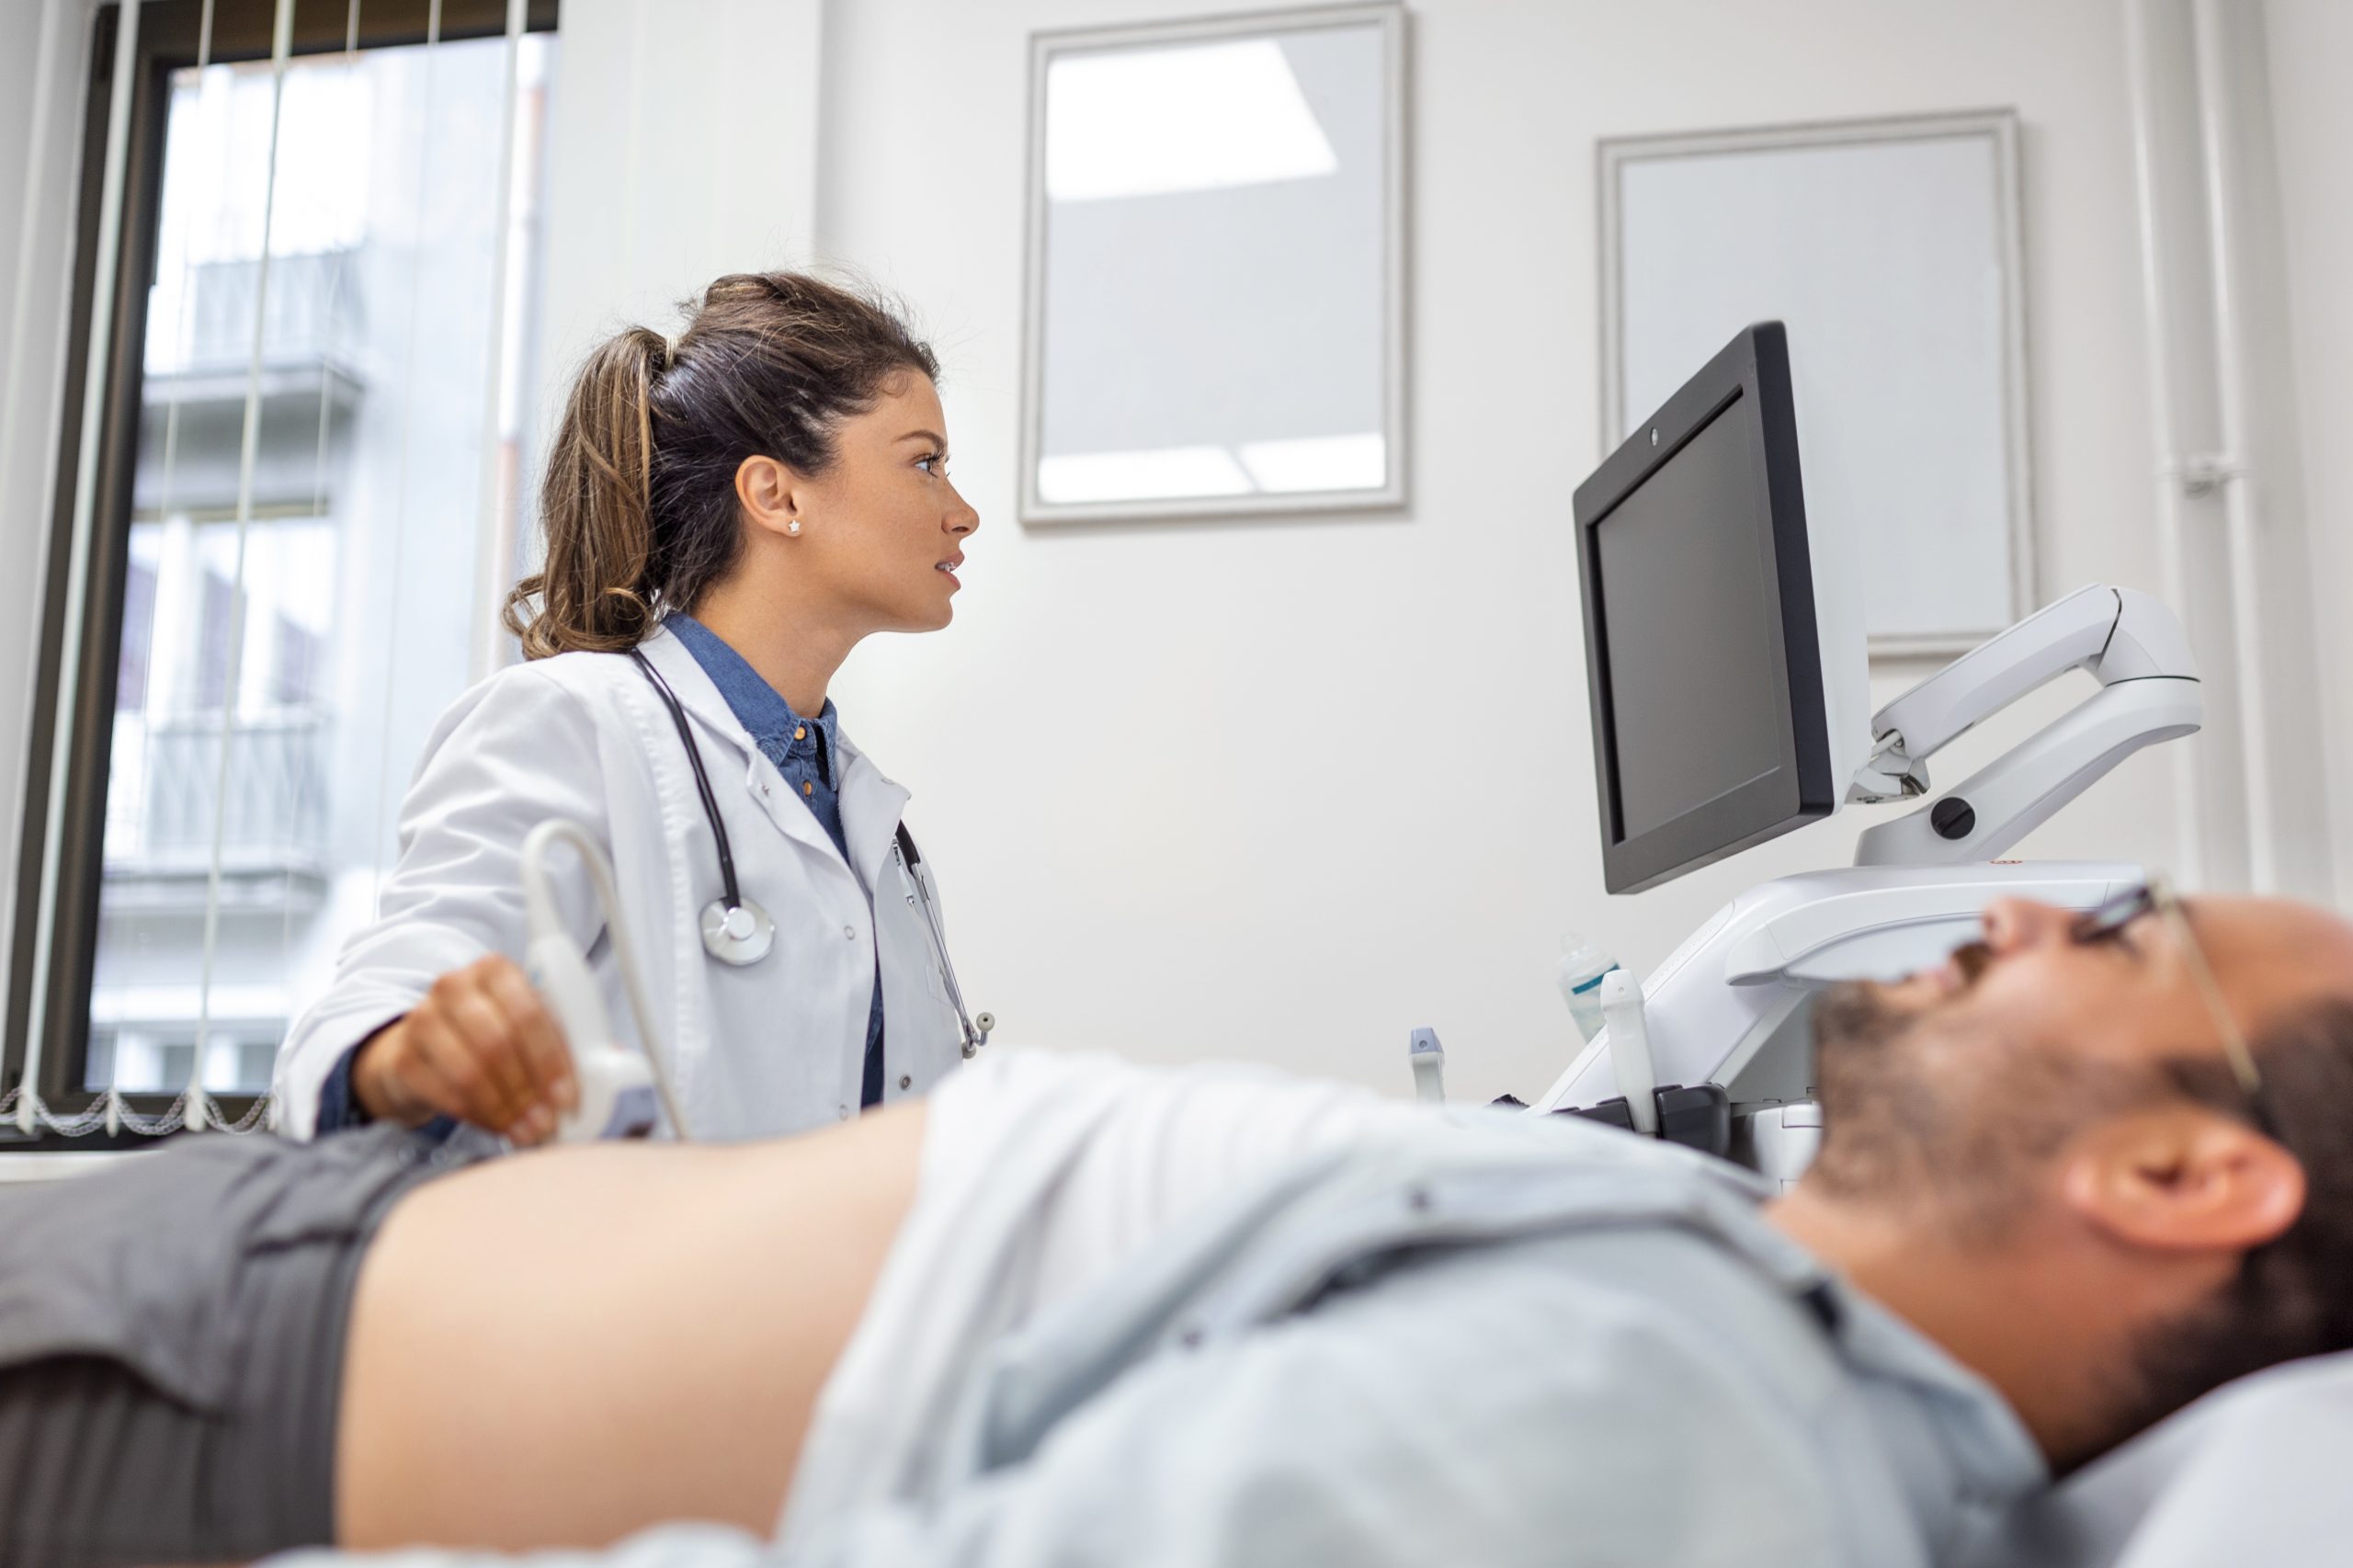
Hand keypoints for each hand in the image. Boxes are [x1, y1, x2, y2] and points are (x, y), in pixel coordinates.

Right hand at [354, 955, 578, 1144]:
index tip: (567, 1097)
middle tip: (547, 1121)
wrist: (430, 1046)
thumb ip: (568, 1040)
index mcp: (497, 970)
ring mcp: (423, 1018)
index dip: (551, 1061)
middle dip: (528, 1091)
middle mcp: (455, 986)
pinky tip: (497, 1126)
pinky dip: (476, 1116)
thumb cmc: (495, 1032)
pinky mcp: (402, 1055)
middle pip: (497, 1043)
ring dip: (504, 1108)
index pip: (528, 1013)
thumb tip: (610, 1065)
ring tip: (526, 1129)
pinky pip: (443, 1093)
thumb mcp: (532, 1027)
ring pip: (469, 1070)